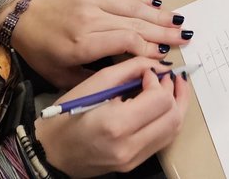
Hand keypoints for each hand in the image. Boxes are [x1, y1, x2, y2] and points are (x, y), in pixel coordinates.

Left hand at [10, 0, 192, 88]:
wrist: (21, 13)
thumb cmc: (40, 48)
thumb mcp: (62, 74)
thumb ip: (95, 77)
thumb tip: (128, 76)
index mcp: (82, 42)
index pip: (126, 42)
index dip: (148, 49)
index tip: (163, 57)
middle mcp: (90, 17)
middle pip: (135, 23)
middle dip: (162, 32)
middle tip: (183, 38)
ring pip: (134, 6)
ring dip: (159, 14)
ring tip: (178, 21)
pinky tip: (158, 4)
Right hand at [35, 58, 188, 176]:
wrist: (50, 152)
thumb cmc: (65, 117)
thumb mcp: (94, 84)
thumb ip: (130, 70)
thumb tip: (157, 65)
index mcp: (116, 125)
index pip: (160, 100)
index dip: (159, 81)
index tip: (148, 73)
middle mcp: (128, 146)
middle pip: (173, 116)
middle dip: (174, 91)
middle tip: (165, 77)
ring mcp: (132, 159)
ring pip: (173, 130)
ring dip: (177, 105)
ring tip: (170, 88)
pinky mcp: (134, 164)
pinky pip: (163, 140)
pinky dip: (168, 120)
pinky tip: (162, 106)